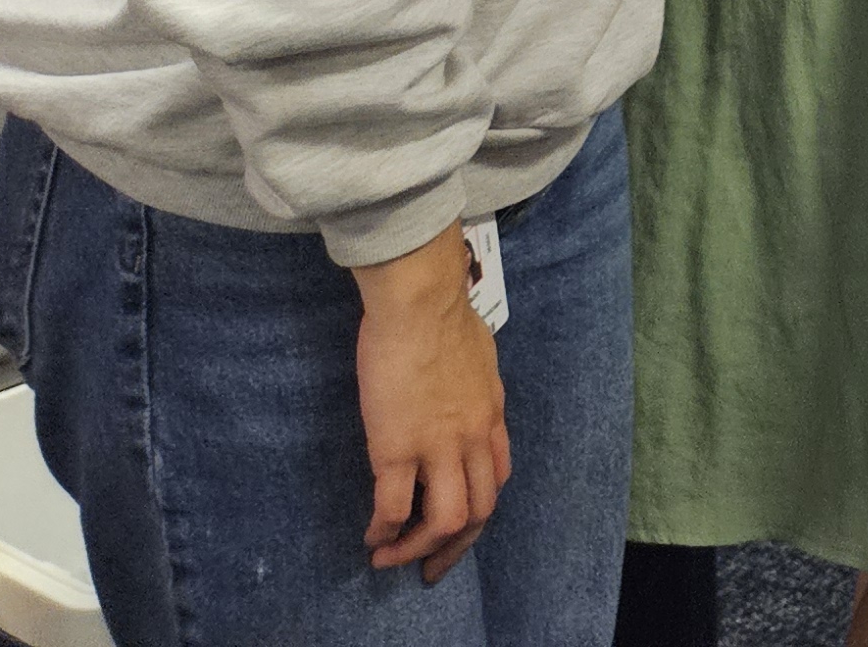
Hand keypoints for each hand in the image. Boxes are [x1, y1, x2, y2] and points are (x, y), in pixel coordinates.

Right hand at [350, 225, 507, 580]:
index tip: (458, 524)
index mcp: (490, 414)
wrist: (421, 301)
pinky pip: (395, 507)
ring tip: (391, 558)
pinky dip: (384, 530)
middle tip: (430, 567)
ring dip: (418, 548)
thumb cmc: (441, 314)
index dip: (479, 507)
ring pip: (445, 520)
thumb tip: (459, 385)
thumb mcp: (478, 354)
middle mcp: (473, 437)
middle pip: (479, 510)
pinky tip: (371, 536)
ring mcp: (439, 445)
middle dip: (454, 546)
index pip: (497, 476)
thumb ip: (471, 381)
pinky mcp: (398, 448)